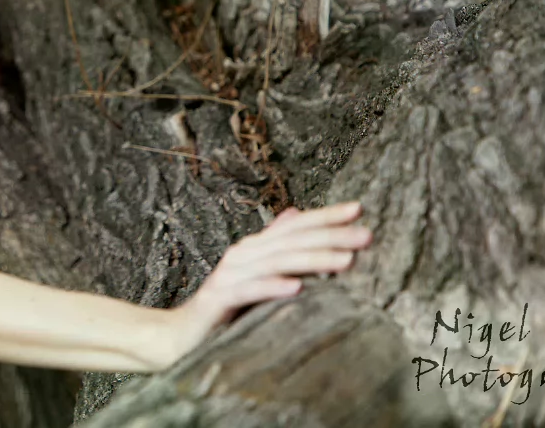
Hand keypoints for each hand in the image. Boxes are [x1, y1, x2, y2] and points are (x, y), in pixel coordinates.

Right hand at [156, 201, 371, 368]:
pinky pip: (250, 291)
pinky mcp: (219, 299)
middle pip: (292, 241)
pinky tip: (297, 288)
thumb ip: (274, 246)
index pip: (295, 226)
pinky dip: (273, 287)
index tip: (359, 209)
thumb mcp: (254, 274)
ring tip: (346, 261)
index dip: (325, 216)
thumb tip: (295, 214)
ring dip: (313, 260)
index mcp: (254, 248)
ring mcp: (230, 276)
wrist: (178, 335)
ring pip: (278, 262)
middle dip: (331, 236)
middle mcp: (242, 255)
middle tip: (366, 235)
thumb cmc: (223, 307)